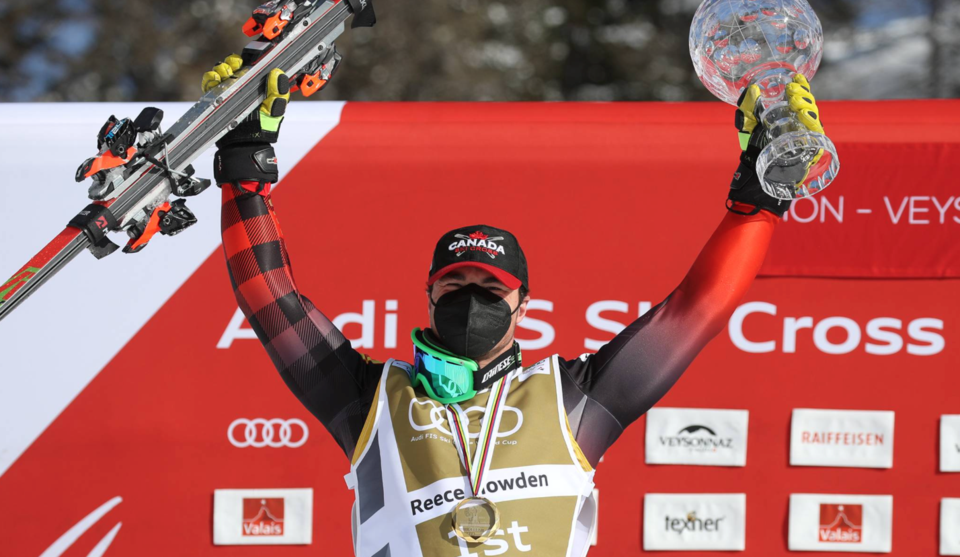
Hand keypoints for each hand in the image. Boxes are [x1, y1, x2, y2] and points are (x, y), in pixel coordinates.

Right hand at [202, 54, 290, 144]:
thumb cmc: (264, 127)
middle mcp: (242, 85)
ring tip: (225, 74)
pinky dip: (210, 78)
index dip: (249, 59)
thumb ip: (279, 91)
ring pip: (221, 71)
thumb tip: (277, 73)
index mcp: (257, 84)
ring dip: (221, 68)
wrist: (245, 144)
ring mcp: (228, 90)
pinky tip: (215, 80)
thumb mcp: (276, 109)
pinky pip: (209, 83)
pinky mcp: (216, 97)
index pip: (251, 65)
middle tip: (235, 65)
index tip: (248, 58)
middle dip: (233, 62)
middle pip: (234, 65)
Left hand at [728, 74, 824, 216]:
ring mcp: (807, 141)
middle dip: (804, 97)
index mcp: (789, 120)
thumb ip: (748, 110)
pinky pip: (817, 140)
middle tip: (792, 91)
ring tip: (796, 102)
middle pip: (810, 108)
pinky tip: (807, 121)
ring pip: (815, 121)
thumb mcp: (748, 128)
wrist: (754, 180)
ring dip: (808, 109)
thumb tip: (751, 90)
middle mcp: (800, 128)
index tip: (797, 78)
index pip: (800, 100)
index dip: (802, 88)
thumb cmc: (753, 153)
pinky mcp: (811, 155)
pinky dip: (813, 129)